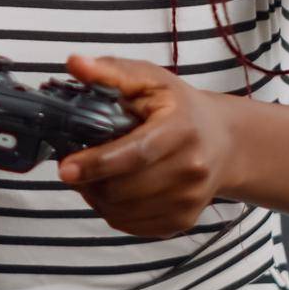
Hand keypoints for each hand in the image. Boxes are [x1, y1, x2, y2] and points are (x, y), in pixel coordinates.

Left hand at [57, 53, 238, 236]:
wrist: (223, 141)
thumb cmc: (180, 107)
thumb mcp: (150, 79)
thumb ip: (111, 72)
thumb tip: (75, 63)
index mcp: (182, 129)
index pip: (135, 153)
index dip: (97, 163)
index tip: (65, 168)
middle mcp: (191, 169)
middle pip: (124, 189)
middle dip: (89, 181)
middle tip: (73, 167)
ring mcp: (189, 199)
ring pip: (123, 212)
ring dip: (96, 197)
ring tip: (92, 177)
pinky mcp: (183, 221)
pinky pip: (131, 226)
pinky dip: (112, 211)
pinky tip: (111, 191)